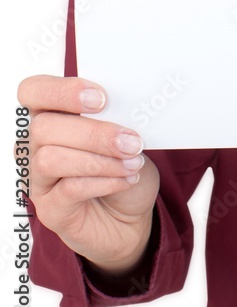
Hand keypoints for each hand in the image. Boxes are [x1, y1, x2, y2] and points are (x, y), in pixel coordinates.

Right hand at [17, 75, 158, 275]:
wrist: (131, 215)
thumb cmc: (126, 165)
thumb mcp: (129, 133)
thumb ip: (118, 116)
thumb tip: (128, 104)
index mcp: (54, 115)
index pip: (33, 91)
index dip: (62, 90)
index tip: (101, 98)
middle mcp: (37, 146)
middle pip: (44, 127)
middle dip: (94, 132)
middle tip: (131, 141)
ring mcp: (39, 179)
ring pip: (51, 159)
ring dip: (100, 159)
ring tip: (133, 162)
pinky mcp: (50, 209)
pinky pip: (68, 189)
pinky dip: (104, 181)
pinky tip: (127, 179)